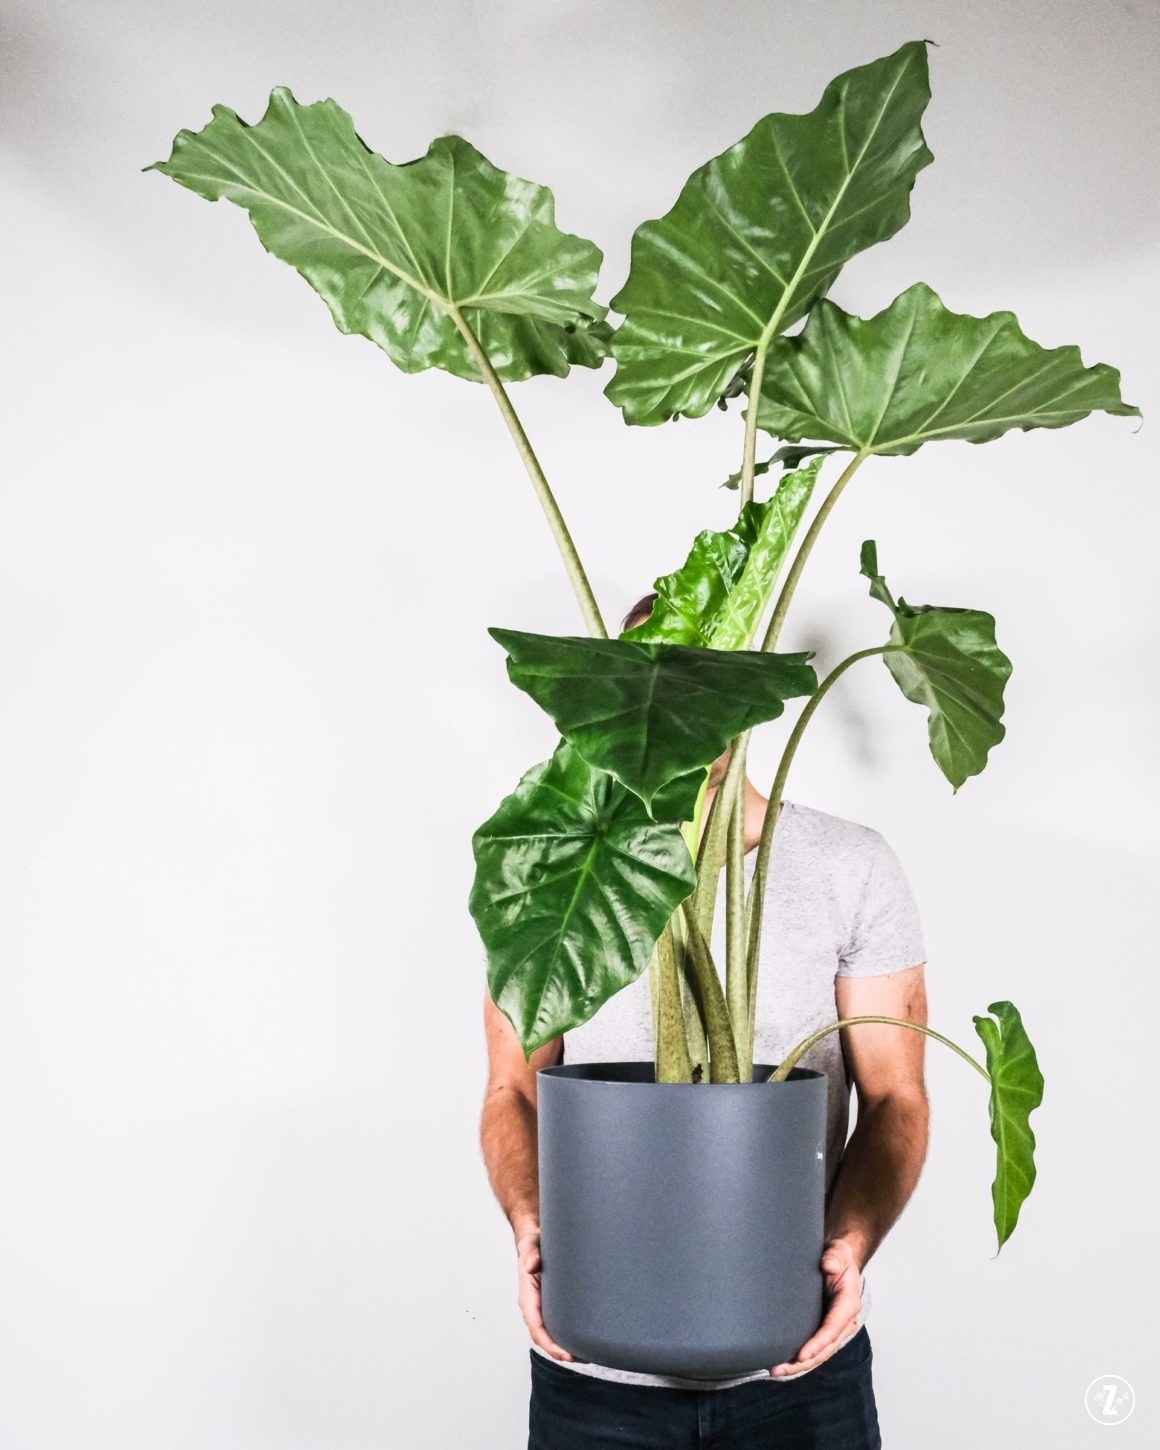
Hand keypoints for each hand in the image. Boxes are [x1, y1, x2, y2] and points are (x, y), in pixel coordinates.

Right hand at [515, 1228, 573, 1361]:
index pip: (536, 1327)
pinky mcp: (551, 1305)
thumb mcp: (531, 1246)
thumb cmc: (533, 1245)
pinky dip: (566, 1336)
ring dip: (564, 1346)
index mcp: (527, 1297)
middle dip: (559, 1351)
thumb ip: (531, 1254)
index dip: (550, 1344)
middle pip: (544, 1337)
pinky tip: (583, 1338)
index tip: (565, 1354)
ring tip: (586, 1354)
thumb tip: (532, 1265)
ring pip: (550, 1333)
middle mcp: (533, 1307)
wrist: (535, 1241)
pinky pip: (556, 1325)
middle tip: (581, 1357)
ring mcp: (542, 1307)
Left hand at [770, 1237, 862, 1377]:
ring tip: (775, 1371)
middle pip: (824, 1349)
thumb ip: (835, 1258)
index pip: (833, 1328)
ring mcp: (833, 1328)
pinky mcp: (822, 1328)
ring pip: (817, 1353)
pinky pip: (812, 1347)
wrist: (837, 1260)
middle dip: (803, 1362)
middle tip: (779, 1369)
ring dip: (798, 1365)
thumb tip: (829, 1265)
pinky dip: (798, 1358)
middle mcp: (843, 1321)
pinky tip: (782, 1362)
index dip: (818, 1343)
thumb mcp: (838, 1252)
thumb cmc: (838, 1257)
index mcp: (849, 1304)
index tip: (801, 1354)